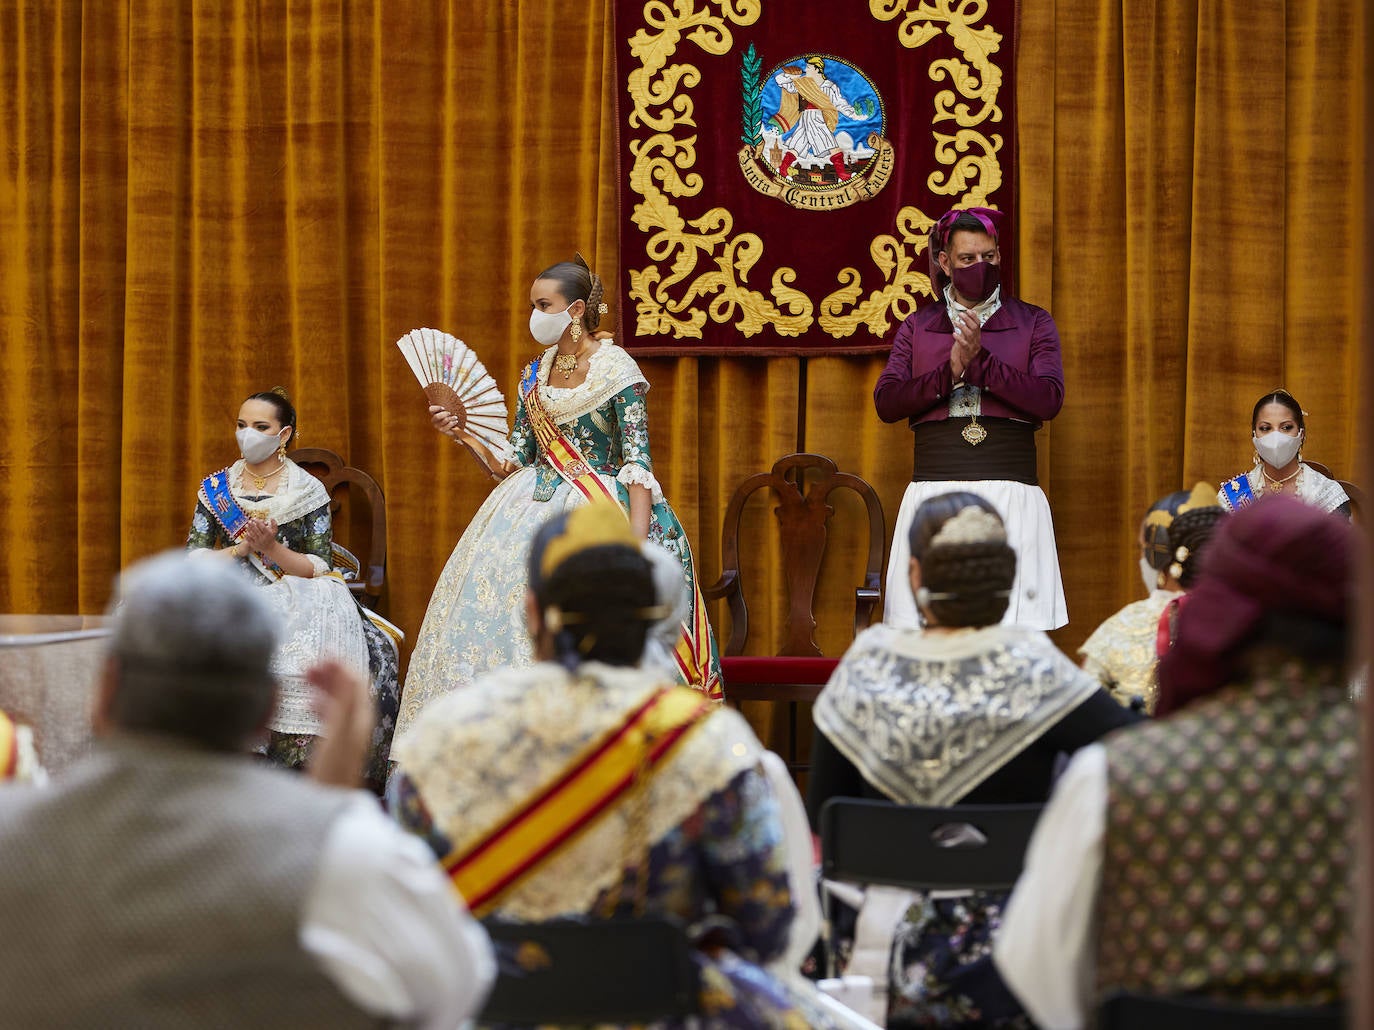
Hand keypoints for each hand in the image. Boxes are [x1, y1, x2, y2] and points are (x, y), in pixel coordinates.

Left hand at [240, 518, 278, 553]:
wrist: (270, 548)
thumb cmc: (271, 537)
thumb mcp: (275, 531)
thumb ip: (274, 524)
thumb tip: (271, 518)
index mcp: (268, 534)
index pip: (262, 526)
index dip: (257, 522)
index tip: (254, 518)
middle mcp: (263, 538)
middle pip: (256, 530)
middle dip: (252, 525)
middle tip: (249, 521)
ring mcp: (258, 542)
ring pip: (252, 534)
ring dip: (249, 529)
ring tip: (246, 525)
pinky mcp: (255, 545)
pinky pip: (249, 539)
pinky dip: (247, 535)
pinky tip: (246, 532)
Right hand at [305, 659, 374, 788]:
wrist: (328, 806)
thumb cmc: (332, 773)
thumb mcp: (336, 734)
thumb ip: (342, 702)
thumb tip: (346, 670)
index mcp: (360, 717)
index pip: (356, 680)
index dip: (340, 664)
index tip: (319, 654)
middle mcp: (358, 723)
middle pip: (348, 688)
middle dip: (330, 673)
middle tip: (306, 666)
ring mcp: (348, 734)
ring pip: (338, 700)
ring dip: (324, 686)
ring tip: (303, 679)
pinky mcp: (337, 744)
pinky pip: (331, 716)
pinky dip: (320, 703)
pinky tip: (306, 705)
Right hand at [429, 405, 461, 439]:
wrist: (454, 427)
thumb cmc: (450, 416)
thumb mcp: (447, 410)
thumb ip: (444, 404)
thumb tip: (435, 400)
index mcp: (433, 413)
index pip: (431, 409)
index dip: (437, 408)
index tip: (443, 408)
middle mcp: (434, 420)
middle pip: (437, 416)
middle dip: (444, 414)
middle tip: (450, 413)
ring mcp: (437, 426)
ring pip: (444, 420)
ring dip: (451, 418)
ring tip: (456, 417)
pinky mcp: (442, 430)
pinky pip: (448, 426)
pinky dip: (453, 423)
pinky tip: (456, 421)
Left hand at [950, 310, 981, 373]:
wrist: (967, 363)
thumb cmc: (967, 349)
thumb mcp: (969, 337)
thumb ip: (968, 328)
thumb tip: (968, 316)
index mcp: (977, 335)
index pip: (978, 324)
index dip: (974, 317)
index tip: (968, 310)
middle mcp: (976, 339)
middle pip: (974, 327)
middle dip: (968, 319)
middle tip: (960, 314)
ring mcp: (972, 345)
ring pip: (969, 334)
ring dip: (962, 326)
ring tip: (955, 322)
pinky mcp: (967, 351)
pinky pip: (964, 343)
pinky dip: (959, 338)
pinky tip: (954, 333)